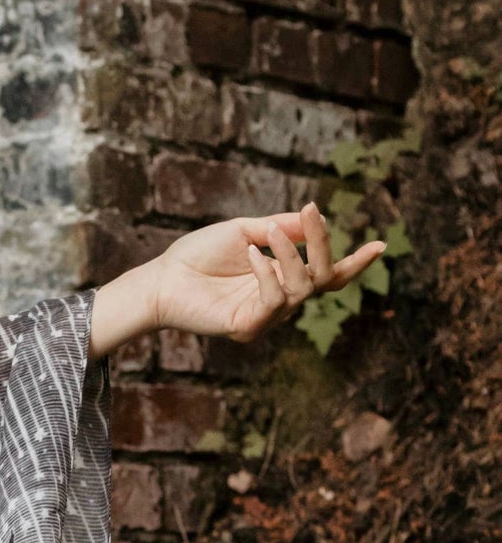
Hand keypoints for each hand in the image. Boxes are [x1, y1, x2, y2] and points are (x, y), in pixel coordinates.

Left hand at [90, 203, 385, 356]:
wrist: (160, 279)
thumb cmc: (197, 255)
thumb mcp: (245, 231)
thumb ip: (280, 228)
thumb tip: (313, 219)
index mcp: (282, 278)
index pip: (327, 276)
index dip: (354, 263)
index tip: (381, 245)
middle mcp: (279, 301)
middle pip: (323, 280)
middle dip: (324, 246)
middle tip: (312, 214)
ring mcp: (264, 317)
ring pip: (302, 289)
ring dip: (290, 256)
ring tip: (266, 236)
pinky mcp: (246, 328)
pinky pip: (274, 301)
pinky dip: (268, 274)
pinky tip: (252, 255)